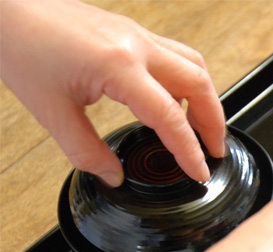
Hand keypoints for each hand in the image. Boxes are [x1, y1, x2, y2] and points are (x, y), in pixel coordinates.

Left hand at [0, 0, 225, 186]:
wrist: (5, 7)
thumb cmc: (20, 44)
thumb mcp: (51, 111)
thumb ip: (86, 150)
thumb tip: (112, 175)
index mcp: (118, 65)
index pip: (170, 116)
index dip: (188, 150)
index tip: (199, 172)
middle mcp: (136, 45)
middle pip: (198, 84)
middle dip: (213, 122)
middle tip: (213, 150)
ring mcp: (136, 34)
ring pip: (192, 65)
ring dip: (205, 98)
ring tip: (201, 128)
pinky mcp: (130, 31)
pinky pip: (175, 55)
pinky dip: (187, 81)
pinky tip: (176, 100)